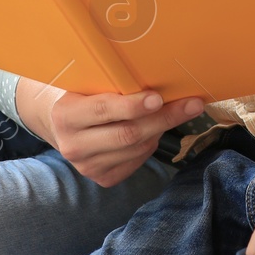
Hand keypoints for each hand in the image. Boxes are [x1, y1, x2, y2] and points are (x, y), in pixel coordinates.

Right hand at [15, 78, 202, 186]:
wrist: (62, 124)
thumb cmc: (82, 94)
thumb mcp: (87, 83)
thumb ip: (112, 83)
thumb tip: (158, 74)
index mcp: (65, 115)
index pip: (104, 110)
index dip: (133, 105)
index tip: (158, 97)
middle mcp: (73, 145)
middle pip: (128, 134)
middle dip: (164, 118)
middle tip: (192, 104)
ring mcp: (87, 167)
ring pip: (137, 148)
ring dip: (161, 129)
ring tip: (176, 111)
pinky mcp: (102, 179)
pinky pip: (137, 161)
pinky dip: (151, 144)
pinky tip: (154, 130)